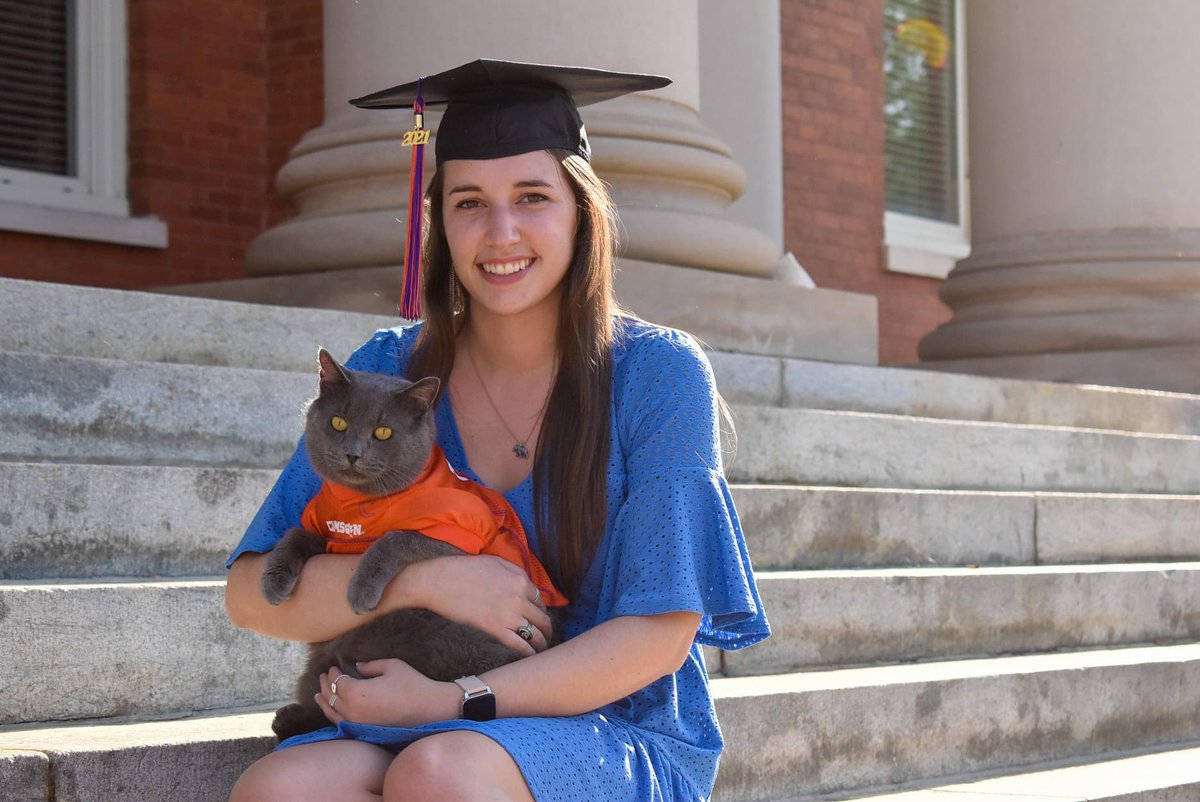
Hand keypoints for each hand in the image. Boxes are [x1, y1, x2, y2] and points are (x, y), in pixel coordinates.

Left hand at [315, 661, 458, 727]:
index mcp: (358, 692)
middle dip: (326, 685)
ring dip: (324, 702)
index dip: (333, 673)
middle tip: (324, 677)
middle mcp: (353, 711)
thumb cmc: (412, 684)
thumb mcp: (391, 666)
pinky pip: (342, 724)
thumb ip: (370, 666)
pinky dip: (334, 716)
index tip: (333, 667)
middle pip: (331, 697)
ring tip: (319, 695)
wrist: (429, 709)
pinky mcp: (365, 731)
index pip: (337, 682)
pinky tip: (332, 711)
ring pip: (333, 713)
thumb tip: (356, 667)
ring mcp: (358, 724)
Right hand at [404, 555, 552, 655]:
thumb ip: (515, 571)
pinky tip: (528, 658)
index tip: (538, 620)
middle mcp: (519, 599)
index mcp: (520, 581)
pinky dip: (528, 654)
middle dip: (546, 631)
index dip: (541, 612)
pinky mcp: (494, 631)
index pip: (541, 601)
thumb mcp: (495, 561)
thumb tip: (528, 585)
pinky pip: (520, 647)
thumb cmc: (463, 569)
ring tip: (538, 650)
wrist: (438, 582)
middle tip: (544, 638)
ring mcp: (508, 616)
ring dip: (541, 644)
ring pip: (536, 636)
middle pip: (542, 620)